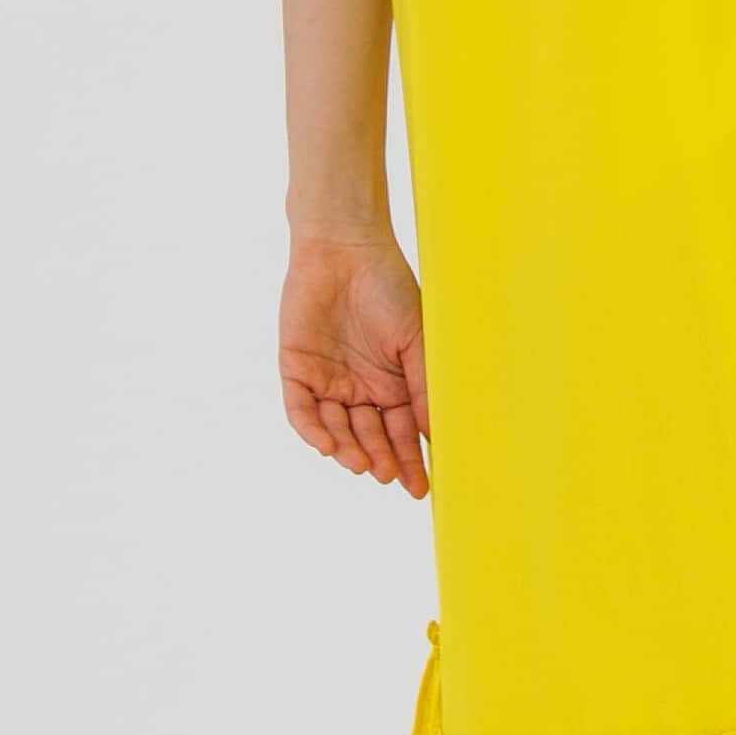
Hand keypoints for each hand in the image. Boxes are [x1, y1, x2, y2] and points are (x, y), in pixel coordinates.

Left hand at [279, 231, 430, 494]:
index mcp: (393, 383)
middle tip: (391, 478)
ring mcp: (328, 380)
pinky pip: (302, 410)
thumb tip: (438, 437)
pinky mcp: (297, 369)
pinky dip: (314, 431)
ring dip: (350, 451)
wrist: (345, 248)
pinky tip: (330, 446)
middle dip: (381, 459)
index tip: (422, 486)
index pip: (402, 431)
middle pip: (370, 437)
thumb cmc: (389, 288)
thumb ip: (423, 390)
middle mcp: (361, 388)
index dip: (411, 460)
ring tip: (363, 465)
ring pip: (337, 430)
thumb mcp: (417, 342)